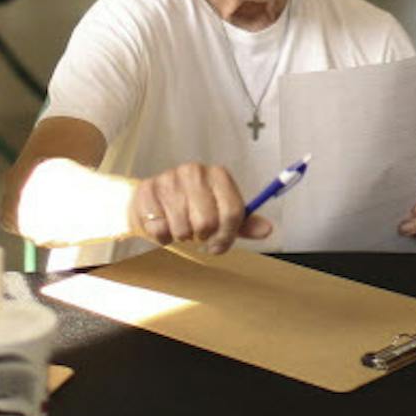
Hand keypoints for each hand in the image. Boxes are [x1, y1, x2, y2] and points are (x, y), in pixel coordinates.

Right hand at [128, 163, 269, 255]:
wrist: (154, 202)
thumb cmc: (192, 209)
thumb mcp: (221, 214)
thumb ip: (244, 223)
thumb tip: (267, 229)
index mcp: (218, 175)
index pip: (233, 212)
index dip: (228, 236)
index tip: (218, 244)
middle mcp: (195, 171)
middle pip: (208, 222)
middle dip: (203, 236)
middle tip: (197, 233)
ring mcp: (169, 179)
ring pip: (183, 229)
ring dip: (182, 236)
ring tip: (180, 226)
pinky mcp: (148, 190)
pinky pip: (160, 230)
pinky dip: (163, 237)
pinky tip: (164, 225)